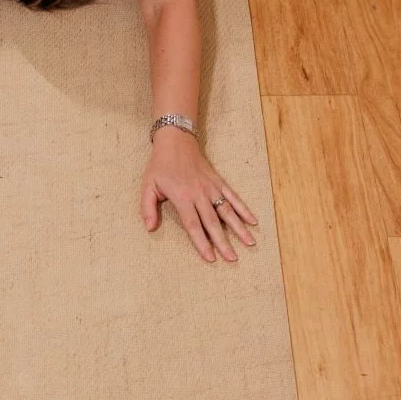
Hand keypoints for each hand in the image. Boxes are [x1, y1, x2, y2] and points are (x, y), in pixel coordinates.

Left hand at [140, 127, 257, 262]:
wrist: (176, 140)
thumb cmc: (160, 166)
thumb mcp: (147, 186)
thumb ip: (147, 208)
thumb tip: (150, 228)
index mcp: (182, 197)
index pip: (193, 225)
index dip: (202, 242)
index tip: (210, 258)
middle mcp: (199, 194)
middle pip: (213, 222)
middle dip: (223, 242)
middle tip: (232, 259)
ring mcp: (211, 188)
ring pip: (227, 211)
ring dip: (239, 228)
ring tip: (250, 243)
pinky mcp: (218, 182)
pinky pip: (233, 197)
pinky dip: (243, 209)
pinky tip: (253, 221)